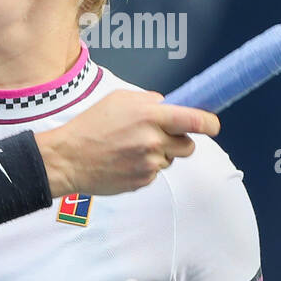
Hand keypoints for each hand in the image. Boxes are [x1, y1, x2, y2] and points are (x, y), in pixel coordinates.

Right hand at [35, 90, 219, 196]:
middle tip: (160, 136)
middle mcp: (154, 141)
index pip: (195, 120)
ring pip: (171, 160)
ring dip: (160, 154)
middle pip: (189, 145)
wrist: (68, 158)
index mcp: (150, 116)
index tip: (213, 125)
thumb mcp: (120, 100)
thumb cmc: (91, 125)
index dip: (210, 123)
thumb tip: (169, 105)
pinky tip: (125, 160)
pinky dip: (146, 167)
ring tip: (132, 148)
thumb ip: (149, 101)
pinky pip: (155, 173)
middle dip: (180, 141)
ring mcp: (149, 164)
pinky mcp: (142, 181)